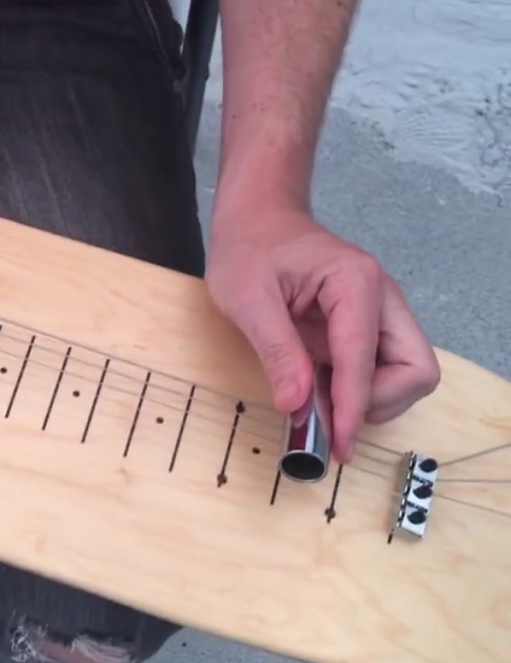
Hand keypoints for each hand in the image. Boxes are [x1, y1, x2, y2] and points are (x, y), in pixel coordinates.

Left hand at [206, 203, 439, 461]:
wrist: (256, 219)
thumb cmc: (248, 249)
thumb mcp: (247, 299)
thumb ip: (277, 351)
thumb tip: (297, 406)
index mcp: (355, 282)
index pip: (366, 359)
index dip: (352, 406)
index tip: (336, 443)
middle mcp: (382, 297)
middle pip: (415, 369)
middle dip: (378, 402)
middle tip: (328, 414)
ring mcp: (380, 312)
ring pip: (408, 374)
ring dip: (370, 399)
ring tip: (317, 399)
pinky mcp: (370, 325)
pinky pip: (384, 369)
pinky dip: (361, 389)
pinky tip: (321, 388)